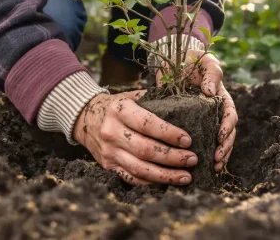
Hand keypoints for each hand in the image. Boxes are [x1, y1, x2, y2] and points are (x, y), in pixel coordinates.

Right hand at [73, 90, 197, 185]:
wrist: (86, 118)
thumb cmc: (118, 106)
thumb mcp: (131, 97)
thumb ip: (155, 100)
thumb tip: (186, 105)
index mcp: (120, 110)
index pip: (147, 124)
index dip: (169, 134)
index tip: (188, 140)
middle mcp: (112, 132)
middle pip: (146, 150)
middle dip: (173, 157)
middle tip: (192, 159)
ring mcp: (109, 152)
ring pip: (140, 168)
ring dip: (166, 175)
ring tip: (186, 176)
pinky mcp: (108, 166)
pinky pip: (132, 178)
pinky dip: (152, 182)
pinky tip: (168, 182)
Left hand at [156, 49, 237, 171]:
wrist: (173, 61)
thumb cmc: (193, 59)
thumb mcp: (206, 61)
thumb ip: (212, 73)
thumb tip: (211, 92)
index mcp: (221, 99)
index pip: (230, 115)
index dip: (228, 128)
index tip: (220, 137)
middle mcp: (214, 112)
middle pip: (227, 134)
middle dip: (225, 148)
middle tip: (218, 160)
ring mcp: (202, 120)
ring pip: (216, 142)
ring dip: (218, 156)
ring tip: (214, 168)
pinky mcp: (187, 125)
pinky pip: (198, 142)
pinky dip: (201, 155)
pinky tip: (200, 166)